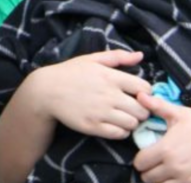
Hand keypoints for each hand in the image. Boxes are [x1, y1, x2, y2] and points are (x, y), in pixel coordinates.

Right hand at [34, 50, 150, 138]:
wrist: (45, 90)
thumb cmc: (70, 72)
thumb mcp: (92, 59)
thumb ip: (118, 57)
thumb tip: (140, 56)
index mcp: (110, 77)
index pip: (145, 89)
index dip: (144, 92)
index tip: (137, 94)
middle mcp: (109, 95)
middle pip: (142, 110)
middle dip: (141, 110)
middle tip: (132, 108)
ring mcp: (101, 113)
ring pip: (132, 124)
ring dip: (131, 122)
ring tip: (122, 117)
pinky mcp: (93, 127)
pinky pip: (119, 134)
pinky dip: (120, 131)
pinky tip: (113, 124)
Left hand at [133, 93, 190, 182]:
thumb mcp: (177, 113)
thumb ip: (156, 105)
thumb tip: (139, 95)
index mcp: (166, 149)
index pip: (140, 163)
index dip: (140, 160)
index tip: (146, 156)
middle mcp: (176, 166)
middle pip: (148, 178)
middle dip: (148, 171)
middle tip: (155, 164)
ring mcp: (189, 179)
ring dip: (161, 181)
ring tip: (165, 172)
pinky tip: (178, 177)